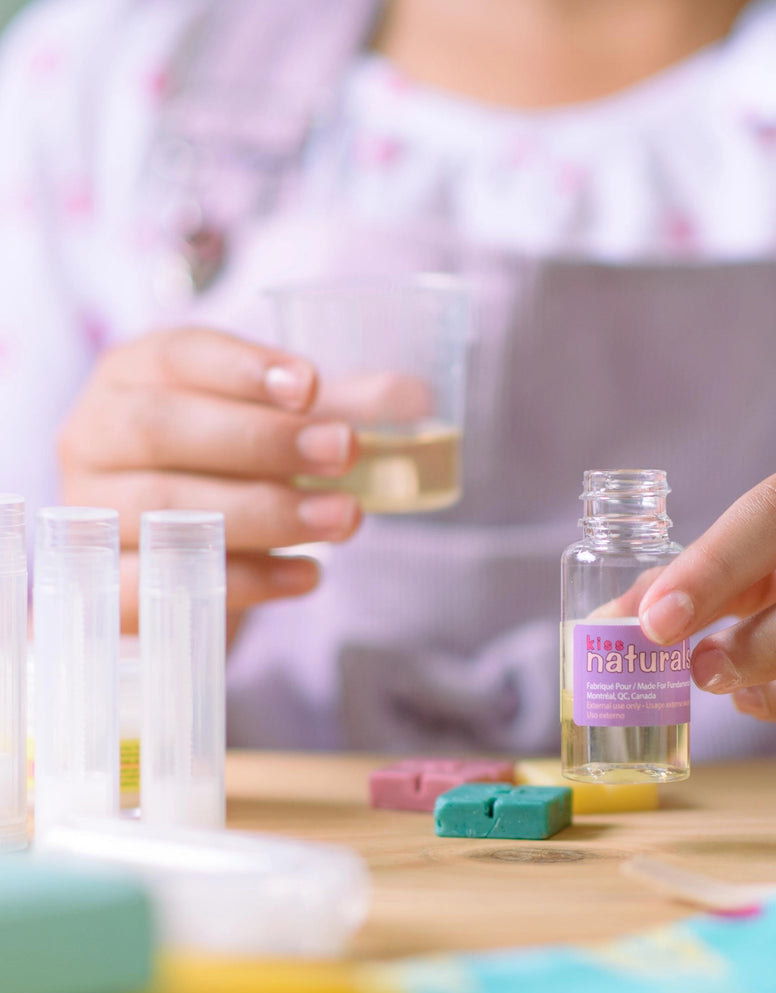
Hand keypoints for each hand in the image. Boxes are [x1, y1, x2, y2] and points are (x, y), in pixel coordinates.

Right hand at [58, 327, 362, 630]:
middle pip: (164, 429)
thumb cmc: (228, 472)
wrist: (171, 562)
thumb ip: (338, 409)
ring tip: (344, 518)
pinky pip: (169, 583)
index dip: (244, 369)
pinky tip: (309, 574)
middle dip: (263, 441)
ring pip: (166, 509)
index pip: (178, 355)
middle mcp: (96, 433)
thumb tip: (412, 394)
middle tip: (345, 451)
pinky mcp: (105, 582)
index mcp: (134, 374)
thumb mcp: (281, 430)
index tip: (311, 386)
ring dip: (266, 512)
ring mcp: (91, 509)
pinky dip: (248, 579)